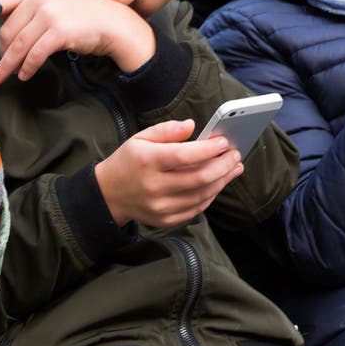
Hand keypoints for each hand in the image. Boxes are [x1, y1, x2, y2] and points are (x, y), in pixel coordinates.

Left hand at [0, 0, 155, 83]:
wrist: (113, 23)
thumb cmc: (80, 16)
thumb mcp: (52, 3)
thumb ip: (27, 10)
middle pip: (7, 30)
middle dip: (0, 53)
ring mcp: (50, 13)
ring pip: (18, 44)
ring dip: (9, 65)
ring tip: (2, 78)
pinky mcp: (60, 31)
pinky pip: (35, 54)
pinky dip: (27, 67)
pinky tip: (25, 75)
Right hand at [95, 119, 242, 226]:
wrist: (108, 195)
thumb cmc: (128, 162)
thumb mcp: (139, 139)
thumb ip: (166, 130)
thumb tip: (191, 125)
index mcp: (147, 161)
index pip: (184, 155)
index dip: (208, 149)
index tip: (224, 142)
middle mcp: (154, 186)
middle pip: (199, 177)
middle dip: (223, 165)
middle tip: (235, 155)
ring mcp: (160, 206)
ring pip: (202, 195)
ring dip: (222, 180)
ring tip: (234, 168)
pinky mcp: (165, 220)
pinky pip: (196, 209)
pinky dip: (210, 195)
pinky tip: (218, 183)